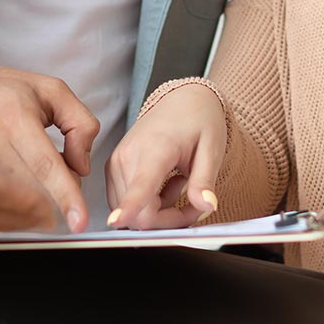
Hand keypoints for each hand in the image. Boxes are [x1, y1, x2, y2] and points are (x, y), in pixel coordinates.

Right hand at [104, 82, 226, 229]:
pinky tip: (163, 185)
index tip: (116, 221)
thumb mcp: (211, 150)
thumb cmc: (198, 123)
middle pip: (140, 214)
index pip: (140, 185)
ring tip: (179, 186)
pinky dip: (147, 205)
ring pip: (133, 214)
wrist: (182, 102)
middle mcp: (127, 157)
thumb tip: (206, 206)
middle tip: (195, 202)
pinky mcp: (112, 170)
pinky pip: (127, 204)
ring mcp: (115, 164)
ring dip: (159, 214)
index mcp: (155, 149)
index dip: (129, 207)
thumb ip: (205, 180)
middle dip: (170, 220)